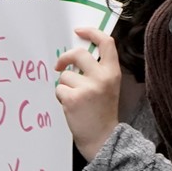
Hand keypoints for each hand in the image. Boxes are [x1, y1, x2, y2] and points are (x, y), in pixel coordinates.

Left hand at [54, 28, 120, 160]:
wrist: (103, 139)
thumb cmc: (102, 112)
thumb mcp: (108, 86)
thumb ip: (97, 70)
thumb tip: (75, 54)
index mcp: (113, 72)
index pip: (106, 43)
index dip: (91, 32)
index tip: (79, 31)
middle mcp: (102, 77)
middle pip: (78, 53)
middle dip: (65, 58)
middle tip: (60, 66)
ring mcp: (87, 88)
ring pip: (64, 75)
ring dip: (65, 86)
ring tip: (75, 99)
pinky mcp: (72, 98)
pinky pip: (58, 89)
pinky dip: (61, 97)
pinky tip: (71, 107)